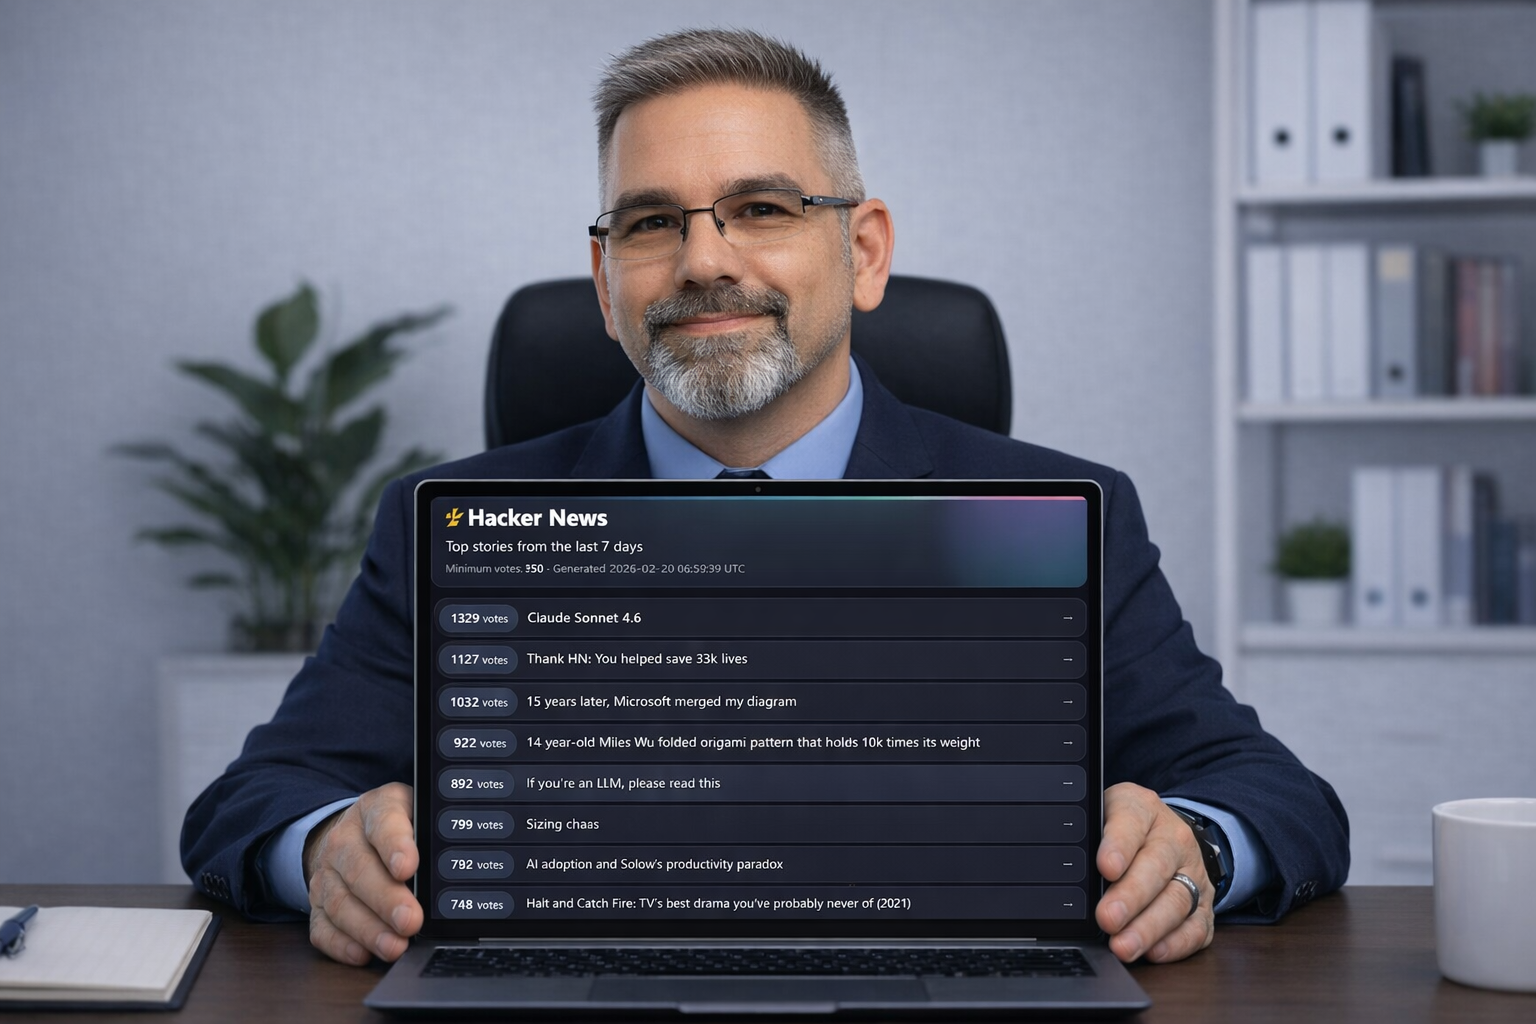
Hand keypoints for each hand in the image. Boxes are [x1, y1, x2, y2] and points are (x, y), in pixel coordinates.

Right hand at [303, 782, 421, 964]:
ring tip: (395, 946)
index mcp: (375, 809)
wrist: (350, 833)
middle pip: (359, 870)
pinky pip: (322, 928)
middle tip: (411, 920)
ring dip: (368, 930)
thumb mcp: (417, 812)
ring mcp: (327, 873)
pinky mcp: (316, 904)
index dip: (395, 846)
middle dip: (386, 900)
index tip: (408, 868)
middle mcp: (344, 840)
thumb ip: (433, 830)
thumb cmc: (396, 826)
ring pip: (340, 903)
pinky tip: (363, 954)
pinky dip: (341, 944)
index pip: (383, 823)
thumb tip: (459, 863)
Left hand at [1095, 783, 1214, 963]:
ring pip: (1177, 901)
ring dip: (1149, 928)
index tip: (1105, 867)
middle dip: (1131, 896)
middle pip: (1156, 867)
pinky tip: (1154, 952)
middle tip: (1107, 918)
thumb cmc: (1123, 826)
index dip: (1119, 846)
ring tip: (1123, 946)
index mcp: (1142, 808)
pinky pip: (1197, 927)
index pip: (1131, 821)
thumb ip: (1087, 834)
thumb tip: (1065, 867)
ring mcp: (1193, 871)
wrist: (1166, 831)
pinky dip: (1177, 943)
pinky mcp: (1204, 903)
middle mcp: (1173, 838)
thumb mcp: (1102, 813)